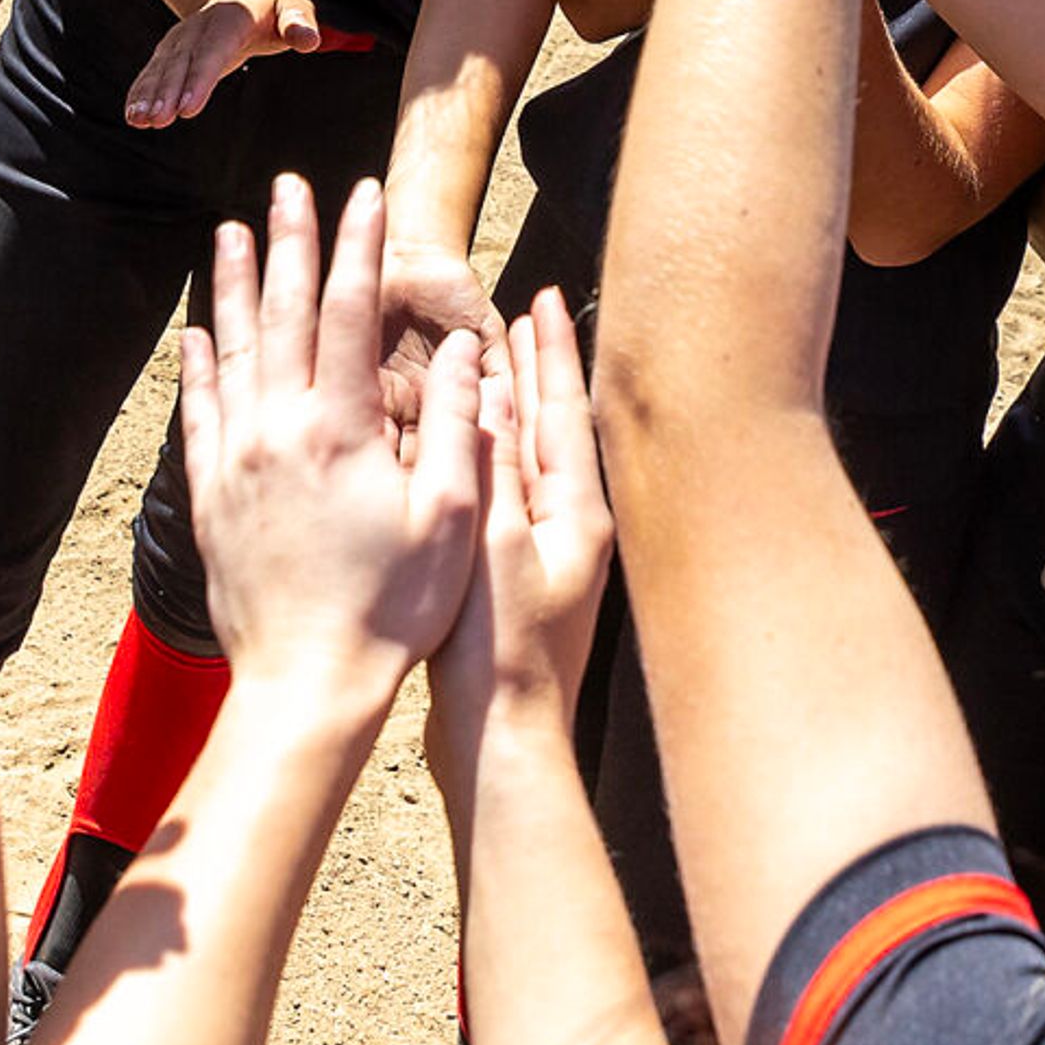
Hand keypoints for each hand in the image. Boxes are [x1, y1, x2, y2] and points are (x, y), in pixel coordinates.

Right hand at [125, 0, 322, 126]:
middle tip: (157, 120)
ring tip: (139, 120)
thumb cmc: (273, 11)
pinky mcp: (170, 53)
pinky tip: (133, 115)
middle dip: (167, 92)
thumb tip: (309, 40)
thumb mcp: (292, 8)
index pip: (213, 51)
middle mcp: (199, 28)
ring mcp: (181, 40)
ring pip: (162, 68)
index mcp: (230, 19)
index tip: (187, 108)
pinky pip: (152, 72)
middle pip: (182, 63)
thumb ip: (299, 22)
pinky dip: (140, 92)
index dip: (199, 79)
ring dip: (148, 94)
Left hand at [180, 176, 487, 708]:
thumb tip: (461, 352)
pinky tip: (196, 336)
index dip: (360, 247)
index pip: (351, 313)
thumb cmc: (391, 612)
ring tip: (233, 232)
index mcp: (342, 430)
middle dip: (292, 242)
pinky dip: (197, 367)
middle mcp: (280, 431)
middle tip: (290, 184)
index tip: (366, 195)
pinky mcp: (211, 498)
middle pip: (285, 314)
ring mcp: (238, 462)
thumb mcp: (447, 520)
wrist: (304, 688)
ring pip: (233, 351)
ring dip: (235, 287)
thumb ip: (455, 426)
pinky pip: (199, 414)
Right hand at [422, 288, 615, 791]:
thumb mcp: (494, 549)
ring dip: (515, 406)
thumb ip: (495, 471)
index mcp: (575, 515)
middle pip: (553, 427)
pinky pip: (508, 493)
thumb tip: (491, 396)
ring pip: (530, 457)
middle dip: (539, 370)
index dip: (551, 353)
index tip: (542, 299)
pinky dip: (492, 455)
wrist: (501, 745)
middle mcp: (571, 528)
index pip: (565, 410)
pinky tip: (469, 446)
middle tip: (526, 311)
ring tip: (500, 362)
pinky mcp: (518, 580)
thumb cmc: (500, 657)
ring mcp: (547, 554)